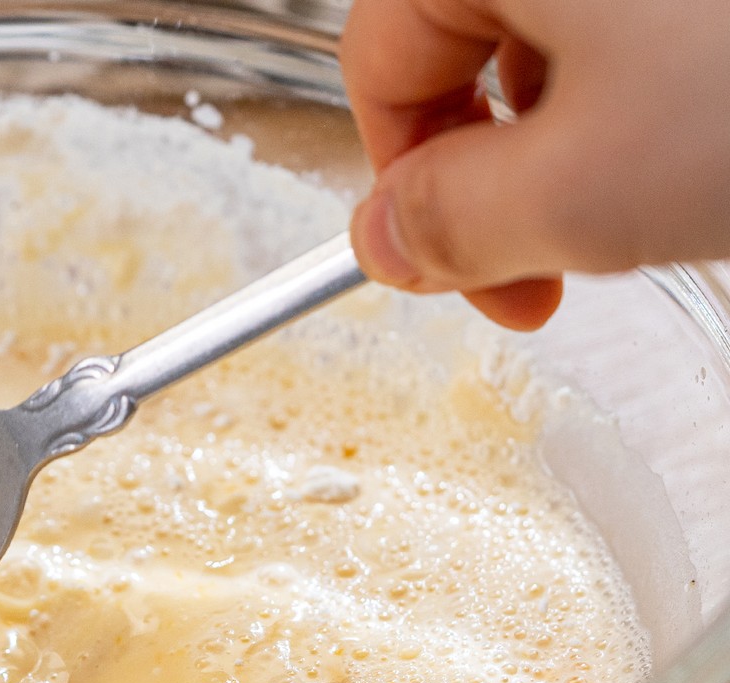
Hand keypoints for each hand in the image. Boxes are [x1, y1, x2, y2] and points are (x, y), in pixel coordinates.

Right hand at [340, 0, 729, 328]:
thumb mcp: (588, 188)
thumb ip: (453, 221)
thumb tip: (383, 241)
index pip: (378, 61)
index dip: (403, 182)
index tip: (460, 267)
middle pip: (466, 46)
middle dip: (503, 164)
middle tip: (565, 248)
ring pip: (564, 35)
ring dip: (586, 128)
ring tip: (661, 188)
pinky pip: (642, 23)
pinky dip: (655, 86)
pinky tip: (709, 137)